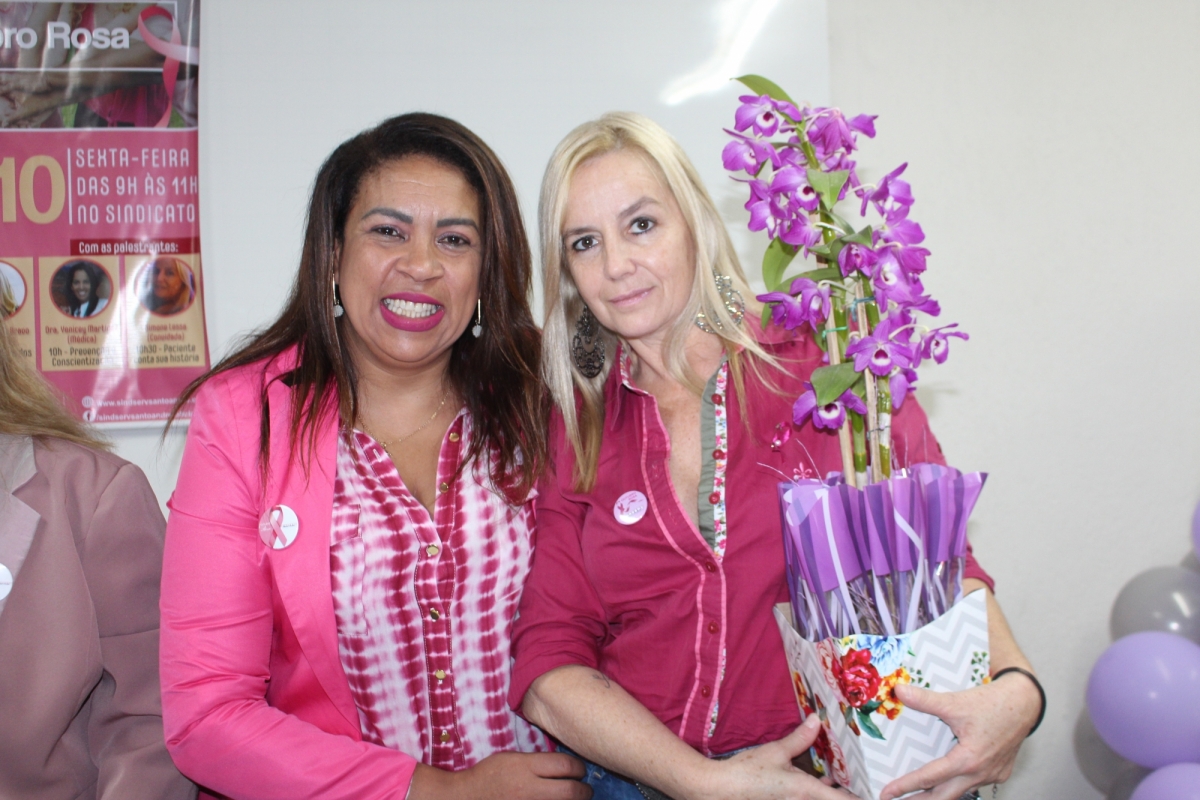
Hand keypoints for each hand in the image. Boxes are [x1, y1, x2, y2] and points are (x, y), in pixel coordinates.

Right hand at [409, 751, 591, 799]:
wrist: (466, 797)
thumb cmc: (489, 775)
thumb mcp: (511, 758)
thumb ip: (536, 761)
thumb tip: (565, 765)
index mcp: (525, 767)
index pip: (565, 766)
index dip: (579, 768)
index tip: (580, 770)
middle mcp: (529, 788)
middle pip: (570, 791)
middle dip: (584, 790)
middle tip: (585, 790)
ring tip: (576, 799)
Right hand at [695, 715, 854, 799]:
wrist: (720, 790)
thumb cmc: (748, 773)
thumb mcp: (775, 752)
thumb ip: (799, 739)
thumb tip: (817, 720)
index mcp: (808, 793)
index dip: (863, 797)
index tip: (879, 793)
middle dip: (848, 792)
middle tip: (860, 779)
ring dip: (832, 793)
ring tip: (840, 779)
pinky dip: (818, 793)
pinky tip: (819, 783)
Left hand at [879, 674, 1040, 799]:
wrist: (1024, 703)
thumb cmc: (992, 703)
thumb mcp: (955, 702)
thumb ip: (925, 700)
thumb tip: (898, 691)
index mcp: (968, 759)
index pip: (929, 778)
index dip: (906, 786)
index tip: (887, 793)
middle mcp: (980, 773)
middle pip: (944, 796)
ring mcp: (992, 775)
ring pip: (961, 792)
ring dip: (939, 795)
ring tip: (918, 797)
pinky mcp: (999, 772)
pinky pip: (975, 784)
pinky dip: (958, 785)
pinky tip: (947, 783)